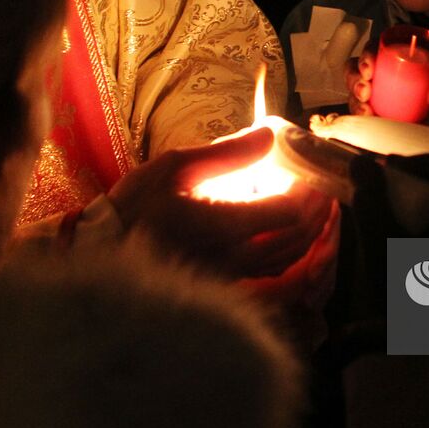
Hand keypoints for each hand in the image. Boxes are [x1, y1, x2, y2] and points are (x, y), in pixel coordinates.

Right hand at [107, 128, 334, 277]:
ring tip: (316, 213)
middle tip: (322, 188)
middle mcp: (238, 258)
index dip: (310, 191)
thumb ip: (227, 153)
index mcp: (226, 225)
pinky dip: (295, 263)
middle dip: (317, 211)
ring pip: (292, 263)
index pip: (290, 211)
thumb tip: (270, 135)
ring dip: (312, 237)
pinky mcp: (228, 292)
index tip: (312, 171)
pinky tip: (294, 246)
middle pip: (298, 238)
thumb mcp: (175, 166)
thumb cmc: (138, 207)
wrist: (105, 255)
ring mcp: (235, 280)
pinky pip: (276, 282)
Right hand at [345, 48, 428, 138]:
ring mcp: (391, 101)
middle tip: (366, 92)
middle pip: (359, 75)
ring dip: (356, 105)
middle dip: (355, 82)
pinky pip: (375, 125)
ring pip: (360, 100)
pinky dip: (367, 127)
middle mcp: (391, 76)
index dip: (366, 57)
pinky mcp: (396, 124)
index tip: (370, 69)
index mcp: (403, 54)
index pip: (374, 50)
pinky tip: (370, 129)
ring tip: (367, 112)